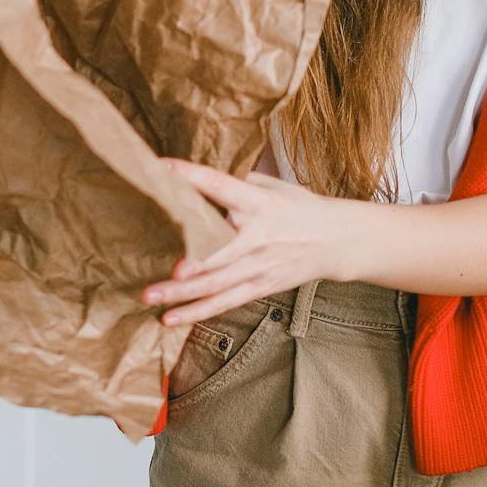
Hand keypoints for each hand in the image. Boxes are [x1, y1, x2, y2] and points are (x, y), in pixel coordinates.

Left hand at [139, 156, 353, 326]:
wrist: (337, 241)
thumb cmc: (298, 207)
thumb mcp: (271, 186)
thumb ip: (235, 183)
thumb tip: (192, 176)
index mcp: (260, 202)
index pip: (221, 186)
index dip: (193, 177)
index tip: (162, 168)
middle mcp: (258, 237)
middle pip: (220, 251)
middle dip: (193, 263)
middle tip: (167, 269)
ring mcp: (259, 266)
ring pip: (216, 284)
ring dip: (182, 294)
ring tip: (150, 297)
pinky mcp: (259, 287)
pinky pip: (224, 303)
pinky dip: (197, 312)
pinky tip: (171, 319)